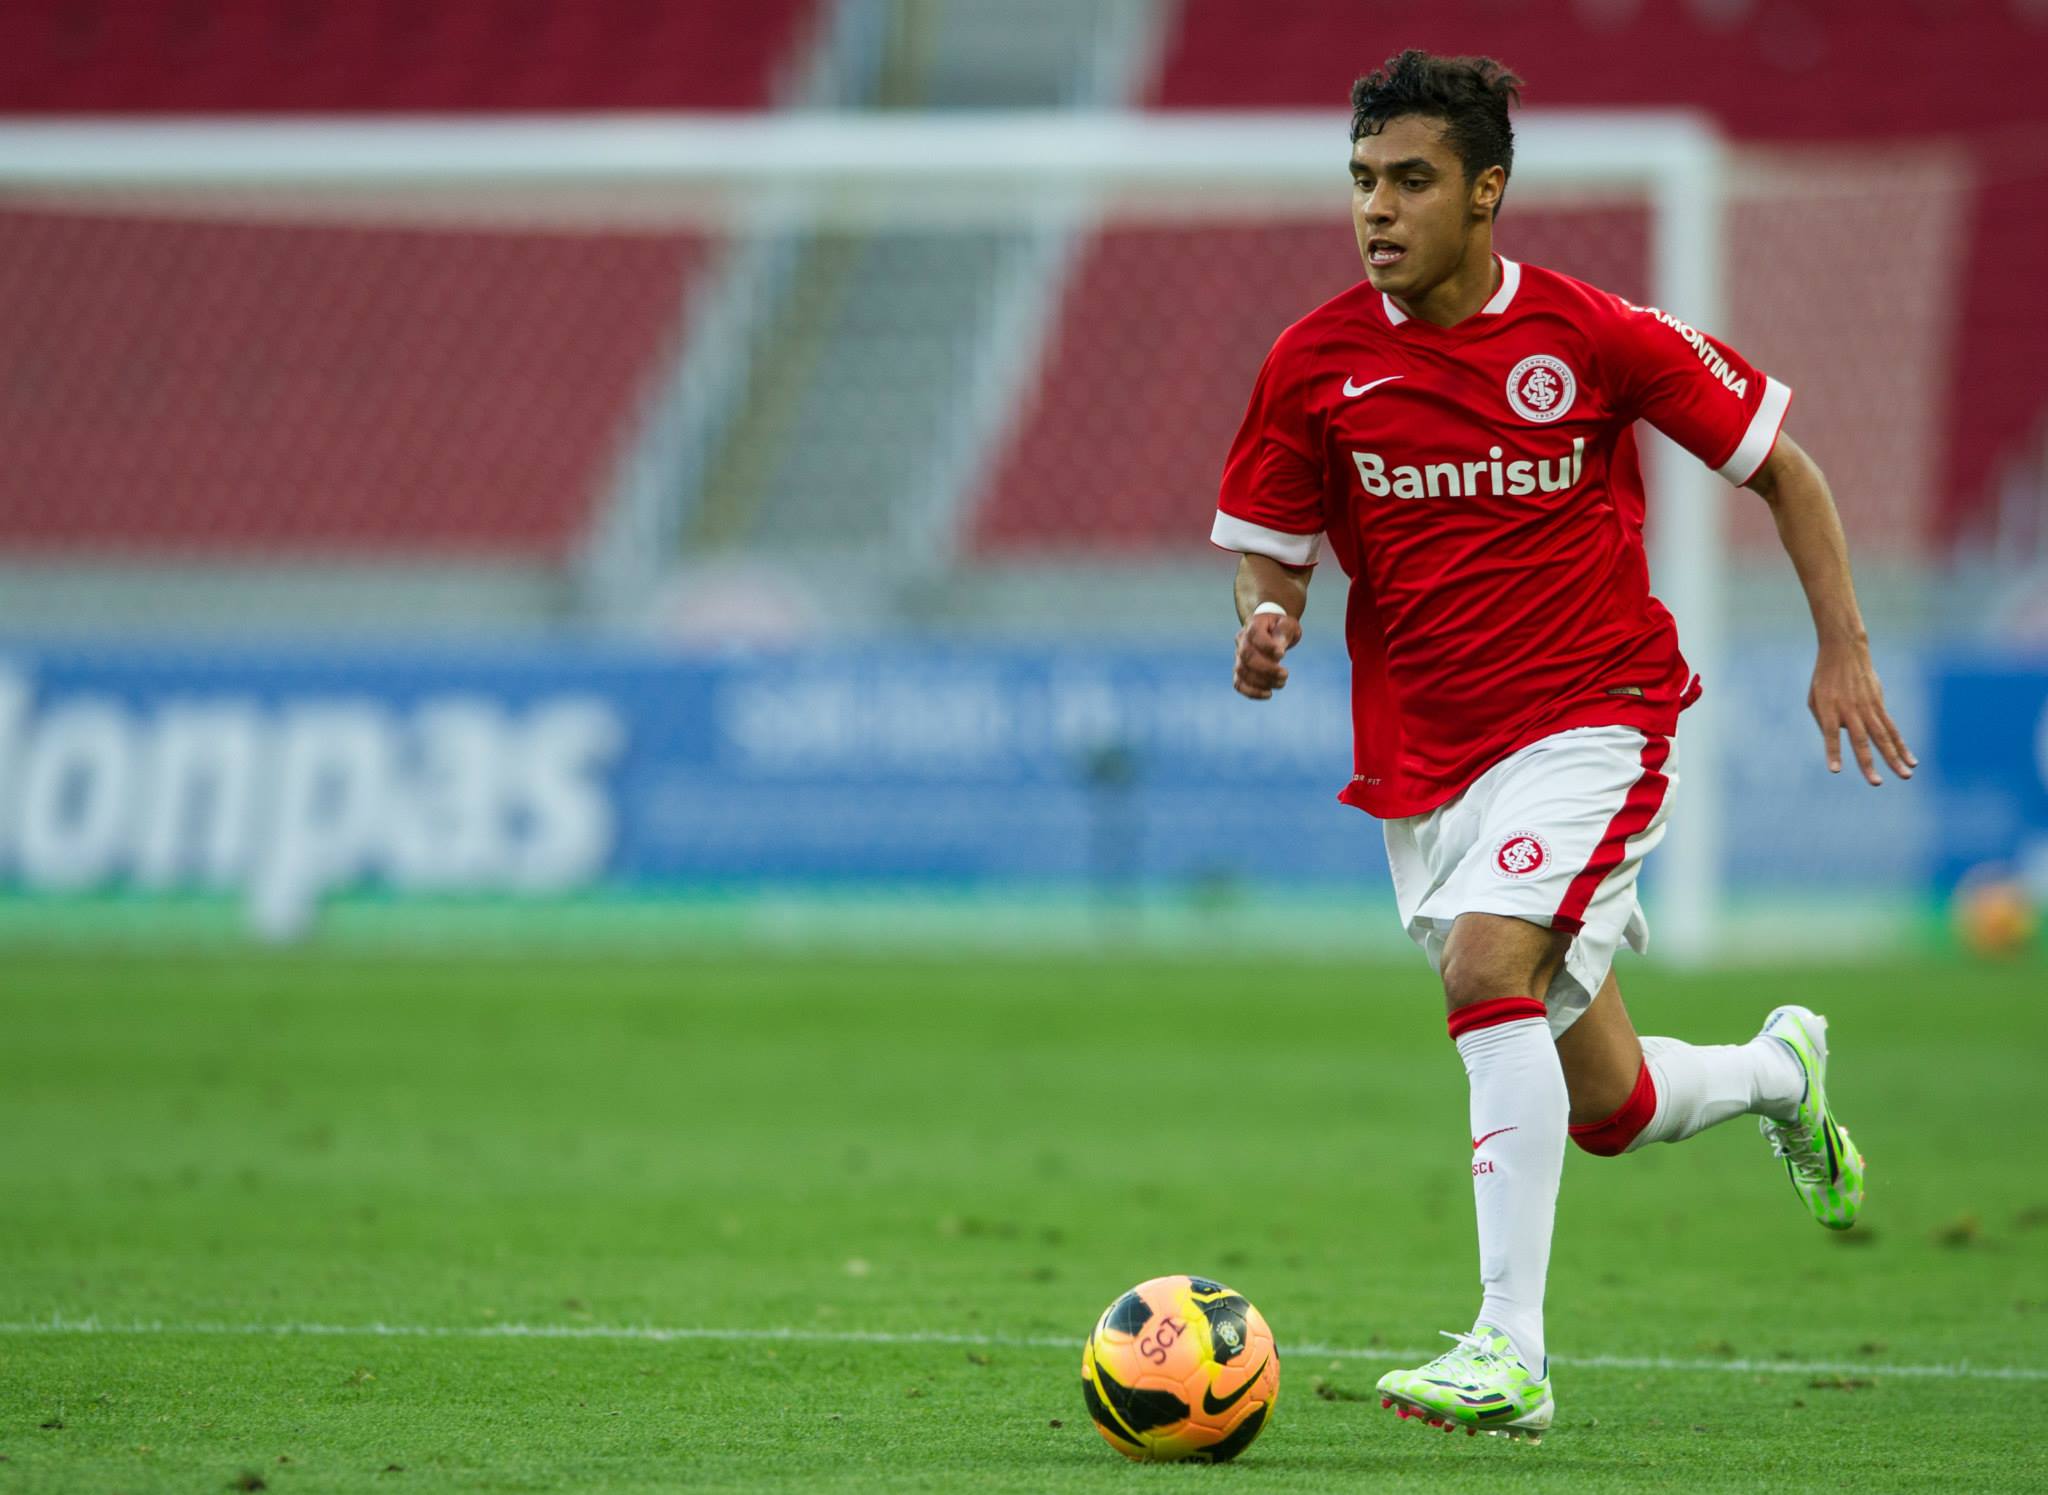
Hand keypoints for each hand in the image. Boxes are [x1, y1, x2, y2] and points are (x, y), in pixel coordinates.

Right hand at [1234, 610, 1301, 698]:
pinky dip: (1251, 692)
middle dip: (1267, 669)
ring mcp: (1239, 656)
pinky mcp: (1240, 670)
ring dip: (1262, 681)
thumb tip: (1278, 650)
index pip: (1255, 634)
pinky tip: (1268, 694)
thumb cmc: (1281, 627)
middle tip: (1285, 674)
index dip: (1267, 646)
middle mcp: (1242, 640)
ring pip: (1242, 671)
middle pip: (1247, 656)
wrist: (1272, 630)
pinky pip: (1239, 683)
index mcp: (1254, 624)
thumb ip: (1283, 633)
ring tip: (1281, 683)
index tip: (1282, 655)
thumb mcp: (1287, 625)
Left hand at [1809, 638, 1915, 784]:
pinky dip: (1901, 745)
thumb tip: (1843, 741)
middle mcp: (1850, 710)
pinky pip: (1892, 728)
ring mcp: (1867, 707)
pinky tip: (1910, 760)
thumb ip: (1825, 722)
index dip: (1833, 751)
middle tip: (1876, 783)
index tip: (1835, 770)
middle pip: (1861, 740)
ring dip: (1894, 758)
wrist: (1845, 651)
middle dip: (1869, 763)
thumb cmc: (1825, 679)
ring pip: (1883, 737)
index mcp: (1828, 708)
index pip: (1830, 734)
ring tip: (1905, 775)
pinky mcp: (1879, 705)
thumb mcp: (1814, 699)